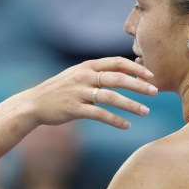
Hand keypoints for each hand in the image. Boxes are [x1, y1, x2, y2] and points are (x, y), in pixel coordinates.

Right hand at [15, 57, 155, 130]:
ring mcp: (79, 93)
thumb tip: (122, 74)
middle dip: (139, 85)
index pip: (117, 62)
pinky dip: (115, 120)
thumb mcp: (77, 75)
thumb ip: (97, 73)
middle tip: (155, 92)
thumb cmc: (59, 90)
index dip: (136, 68)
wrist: (33, 103)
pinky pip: (99, 115)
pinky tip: (126, 125)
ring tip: (145, 111)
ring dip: (131, 104)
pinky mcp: (74, 109)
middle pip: (118, 78)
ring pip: (111, 97)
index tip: (151, 75)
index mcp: (87, 66)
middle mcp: (84, 77)